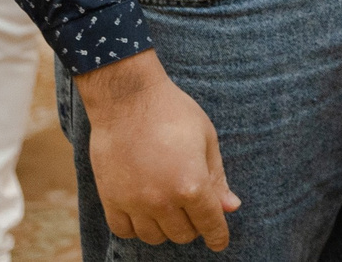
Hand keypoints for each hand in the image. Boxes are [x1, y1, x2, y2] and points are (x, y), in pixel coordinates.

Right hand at [71, 51, 238, 248]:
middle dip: (194, 225)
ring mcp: (134, 202)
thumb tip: (230, 207)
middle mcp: (162, 200)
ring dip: (166, 228)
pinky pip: (125, 230)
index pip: (210, 224)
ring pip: (155, 237)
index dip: (218, 236)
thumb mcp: (206, 140)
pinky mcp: (110, 199)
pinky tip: (145, 212)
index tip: (220, 242)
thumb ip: (217, 178)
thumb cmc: (174, 113)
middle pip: (183, 234)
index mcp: (191, 184)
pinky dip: (137, 227)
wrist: (128, 99)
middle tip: (194, 208)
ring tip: (170, 207)